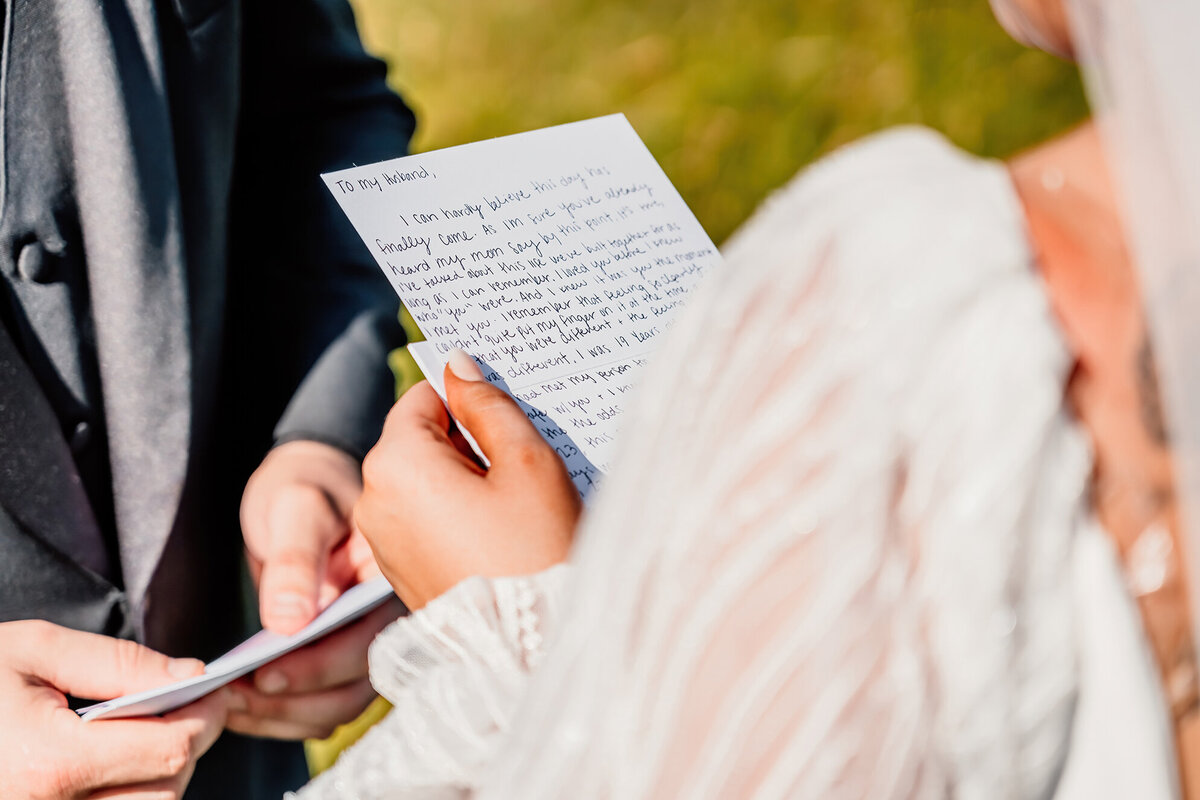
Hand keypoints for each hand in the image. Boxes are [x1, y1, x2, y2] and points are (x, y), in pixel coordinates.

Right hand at [0, 620, 226, 799]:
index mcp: (51, 763)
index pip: (170, 749)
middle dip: (187, 742)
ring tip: (145, 729)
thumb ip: (118, 662)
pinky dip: (132, 790)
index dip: (206, 715)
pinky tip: (120, 758)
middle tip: (183, 704)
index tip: (213, 688)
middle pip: (165, 789)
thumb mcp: (34, 650)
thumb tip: (189, 674)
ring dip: (160, 771)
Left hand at [239, 439, 398, 740]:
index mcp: (390, 583)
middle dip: (293, 701)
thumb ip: (295, 561)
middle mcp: (388, 622)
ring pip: (337, 706)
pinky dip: (280, 715)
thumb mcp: (296, 508)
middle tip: (232, 699)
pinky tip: (239, 704)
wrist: (303, 489)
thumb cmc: (304, 487)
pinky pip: (319, 705)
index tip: (264, 675)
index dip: (320, 667)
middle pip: (356, 686)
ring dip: (283, 716)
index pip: (368, 641)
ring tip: (226, 705)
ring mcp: (365, 644)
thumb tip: (289, 624)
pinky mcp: (339, 660)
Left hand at [355, 350, 580, 609]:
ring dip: (462, 479)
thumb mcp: (526, 461)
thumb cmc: (536, 548)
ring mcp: (382, 540)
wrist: (530, 645)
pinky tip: (497, 532)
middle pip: (419, 440)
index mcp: (396, 463)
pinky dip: (454, 513)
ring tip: (512, 504)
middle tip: (518, 465)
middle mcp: (373, 499)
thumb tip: (458, 365)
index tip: (507, 420)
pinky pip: (422, 519)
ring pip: (422, 480)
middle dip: (465, 442)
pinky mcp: (398, 570)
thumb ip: (488, 405)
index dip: (469, 401)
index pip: (424, 397)